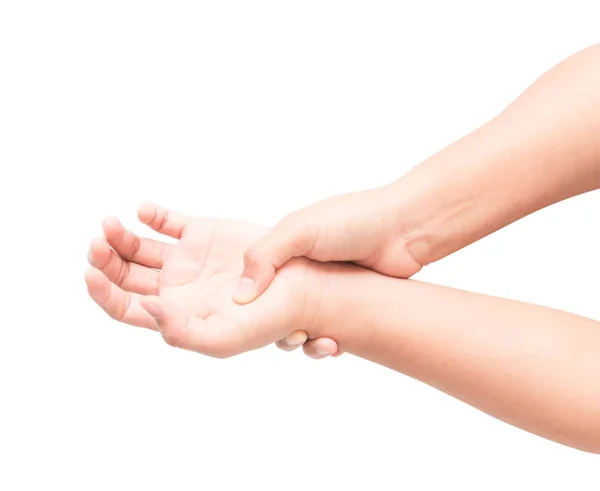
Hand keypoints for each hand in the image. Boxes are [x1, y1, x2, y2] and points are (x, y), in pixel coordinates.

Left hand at [85, 203, 324, 357]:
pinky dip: (151, 214)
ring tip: (110, 225)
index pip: (124, 306)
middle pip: (123, 274)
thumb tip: (145, 308)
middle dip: (104, 260)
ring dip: (118, 235)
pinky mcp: (199, 231)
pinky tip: (145, 211)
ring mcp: (184, 257)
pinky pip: (166, 220)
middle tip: (96, 245)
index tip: (91, 274)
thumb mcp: (224, 340)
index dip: (103, 293)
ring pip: (137, 245)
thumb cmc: (265, 321)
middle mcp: (173, 286)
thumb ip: (181, 333)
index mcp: (173, 313)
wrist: (298, 285)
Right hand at [233, 185, 422, 356]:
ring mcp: (327, 290)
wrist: (406, 229)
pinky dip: (328, 343)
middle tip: (294, 334)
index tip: (257, 322)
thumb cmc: (353, 220)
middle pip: (277, 311)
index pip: (256, 285)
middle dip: (280, 328)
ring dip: (305, 340)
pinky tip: (336, 344)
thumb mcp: (299, 230)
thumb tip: (239, 296)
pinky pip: (329, 333)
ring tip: (319, 341)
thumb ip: (264, 256)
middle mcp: (303, 272)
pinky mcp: (349, 307)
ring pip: (302, 327)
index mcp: (286, 250)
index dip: (253, 305)